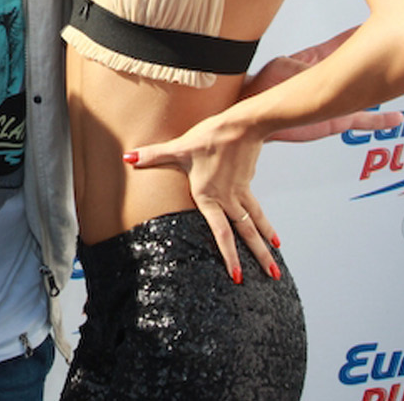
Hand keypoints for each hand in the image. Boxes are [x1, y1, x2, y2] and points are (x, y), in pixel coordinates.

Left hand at [126, 116, 279, 283]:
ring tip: (275, 268)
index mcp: (209, 196)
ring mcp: (240, 193)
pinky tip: (274, 238)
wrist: (242, 125)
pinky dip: (266, 226)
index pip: (222, 233)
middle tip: (271, 279)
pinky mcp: (247, 185)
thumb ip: (153, 155)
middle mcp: (227, 199)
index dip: (229, 255)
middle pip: (245, 234)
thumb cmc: (210, 136)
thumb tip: (127, 158)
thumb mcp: (179, 147)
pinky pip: (258, 211)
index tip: (236, 276)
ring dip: (266, 247)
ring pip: (256, 226)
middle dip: (258, 258)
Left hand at [247, 27, 403, 141]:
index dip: (361, 33)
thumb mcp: (284, 67)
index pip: (346, 43)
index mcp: (317, 60)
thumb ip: (309, 65)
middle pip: (363, 64)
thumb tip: (327, 66)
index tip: (379, 21)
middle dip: (382, 56)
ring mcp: (335, 100)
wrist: (253, 117)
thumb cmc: (260, 89)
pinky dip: (379, 120)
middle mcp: (331, 79)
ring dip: (387, 86)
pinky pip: (363, 120)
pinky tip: (393, 119)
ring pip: (369, 91)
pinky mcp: (336, 119)